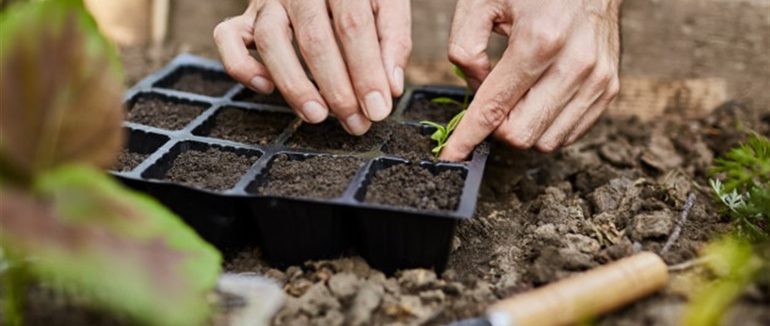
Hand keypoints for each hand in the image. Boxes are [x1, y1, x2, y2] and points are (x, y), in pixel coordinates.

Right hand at [214, 0, 410, 134]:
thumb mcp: (387, 2)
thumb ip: (393, 39)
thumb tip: (390, 87)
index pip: (353, 25)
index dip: (366, 71)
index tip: (378, 109)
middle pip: (313, 38)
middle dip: (336, 88)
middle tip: (355, 122)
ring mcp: (268, 0)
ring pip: (270, 40)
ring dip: (294, 84)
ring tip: (317, 115)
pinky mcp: (246, 15)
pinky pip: (227, 37)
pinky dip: (242, 65)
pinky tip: (267, 88)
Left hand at [440, 0, 621, 159]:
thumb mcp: (481, 1)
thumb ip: (465, 47)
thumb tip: (474, 87)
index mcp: (539, 40)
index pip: (495, 108)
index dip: (467, 137)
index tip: (451, 155)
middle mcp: (574, 64)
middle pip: (520, 134)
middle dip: (496, 127)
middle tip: (491, 101)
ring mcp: (597, 79)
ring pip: (546, 140)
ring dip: (522, 127)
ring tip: (517, 94)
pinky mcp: (609, 87)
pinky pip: (569, 133)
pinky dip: (546, 125)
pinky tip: (538, 98)